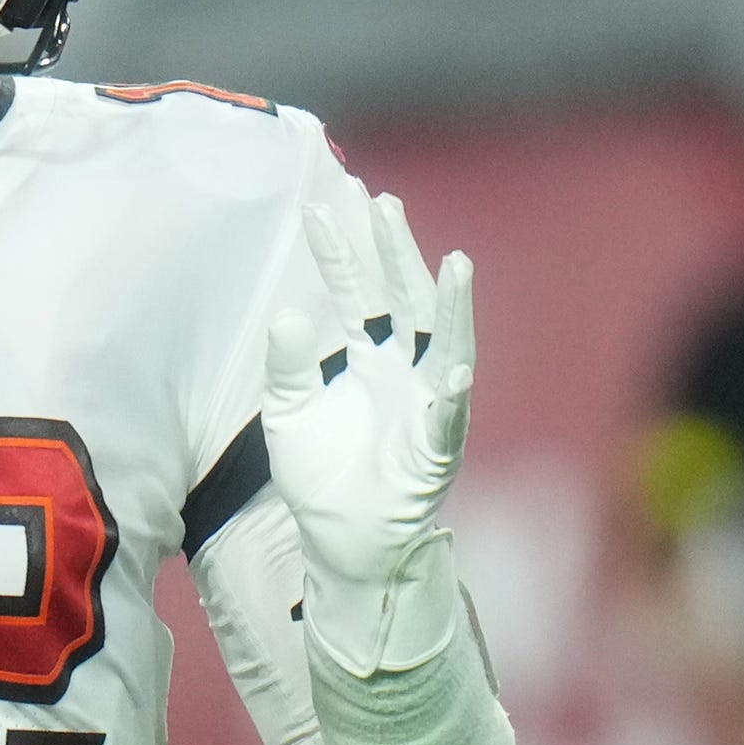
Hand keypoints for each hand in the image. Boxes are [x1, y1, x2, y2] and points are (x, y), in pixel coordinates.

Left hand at [262, 192, 475, 675]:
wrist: (338, 542)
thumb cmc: (319, 475)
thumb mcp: (288, 412)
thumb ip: (288, 365)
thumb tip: (290, 312)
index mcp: (368, 361)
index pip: (355, 295)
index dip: (340, 254)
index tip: (320, 208)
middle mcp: (404, 374)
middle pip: (404, 302)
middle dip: (394, 254)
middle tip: (381, 202)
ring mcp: (426, 409)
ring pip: (446, 347)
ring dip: (452, 307)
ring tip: (452, 262)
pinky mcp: (434, 453)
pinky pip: (448, 422)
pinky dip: (453, 396)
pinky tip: (455, 368)